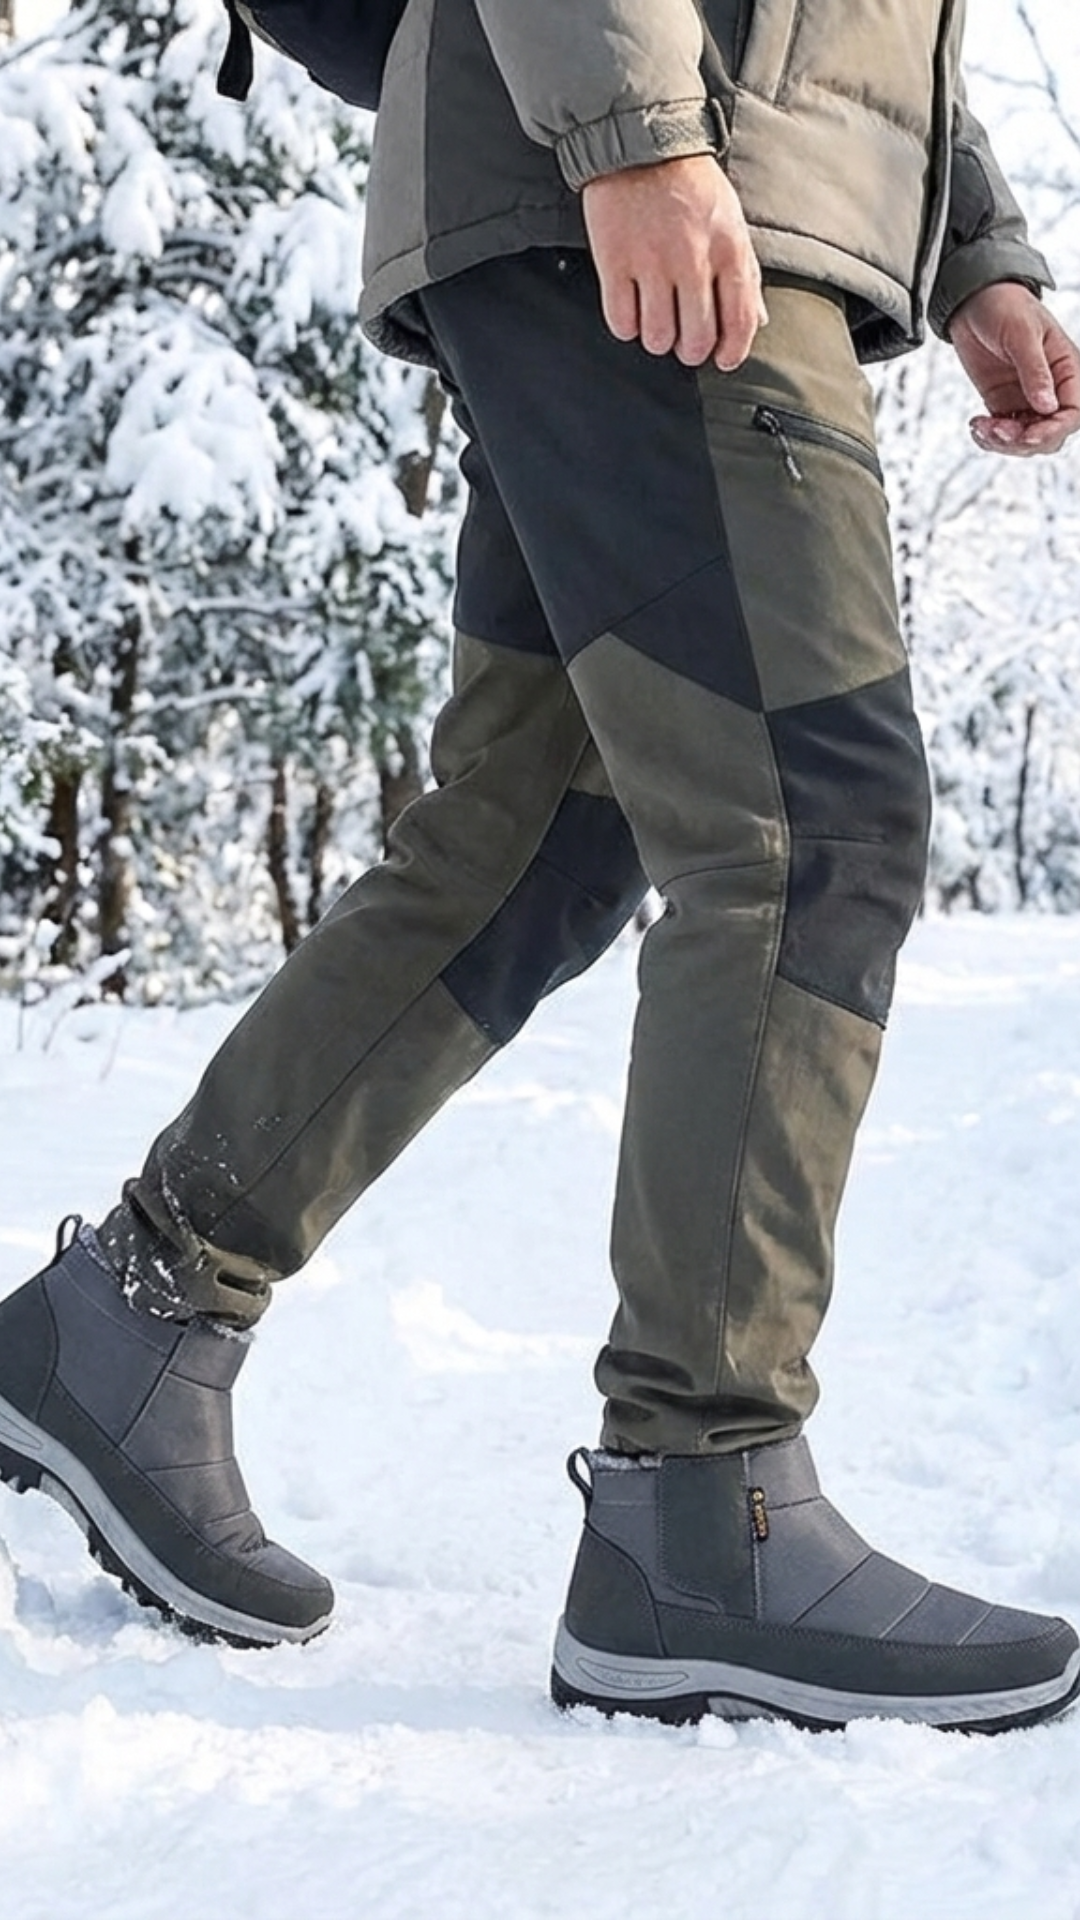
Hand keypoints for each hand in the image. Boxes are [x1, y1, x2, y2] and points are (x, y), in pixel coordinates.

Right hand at [581, 154, 766, 372]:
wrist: (641, 143)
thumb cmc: (690, 184)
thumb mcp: (730, 220)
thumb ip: (745, 273)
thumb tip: (757, 321)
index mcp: (728, 248)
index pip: (739, 321)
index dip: (733, 351)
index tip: (723, 359)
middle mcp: (692, 258)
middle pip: (695, 339)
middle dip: (691, 350)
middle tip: (684, 341)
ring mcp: (651, 261)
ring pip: (657, 337)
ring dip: (658, 339)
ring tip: (657, 321)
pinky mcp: (614, 261)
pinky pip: (621, 321)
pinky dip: (627, 326)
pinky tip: (632, 311)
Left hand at [950, 283, 1079, 456]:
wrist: (972, 301)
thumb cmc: (1005, 306)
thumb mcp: (1022, 335)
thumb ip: (1035, 371)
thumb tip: (1048, 406)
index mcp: (1067, 370)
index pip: (1073, 413)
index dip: (1053, 430)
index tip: (1028, 435)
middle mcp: (1051, 389)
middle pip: (1050, 434)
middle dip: (1024, 441)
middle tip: (997, 430)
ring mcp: (1026, 399)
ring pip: (1025, 440)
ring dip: (1003, 442)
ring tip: (981, 427)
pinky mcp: (1003, 404)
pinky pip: (1002, 433)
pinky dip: (989, 438)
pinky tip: (976, 426)